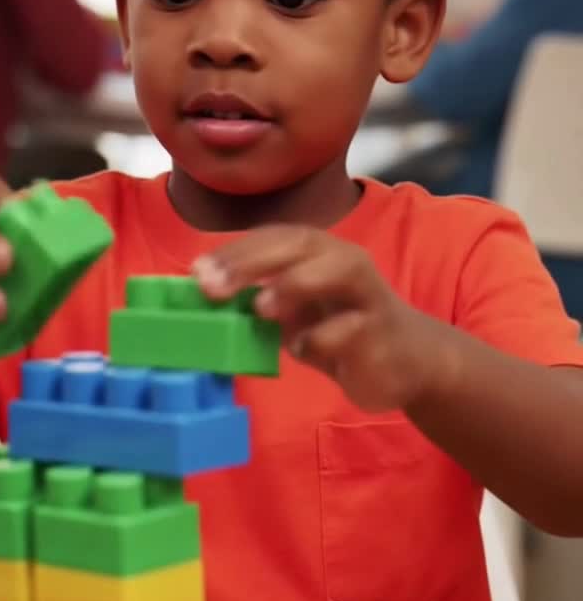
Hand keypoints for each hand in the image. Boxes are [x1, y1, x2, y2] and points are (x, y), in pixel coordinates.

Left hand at [193, 225, 452, 412]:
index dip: (235, 251)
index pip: (273, 238)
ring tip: (260, 308)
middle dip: (253, 260)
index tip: (195, 273)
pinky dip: (322, 339)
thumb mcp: (293, 312)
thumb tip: (199, 296)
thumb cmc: (338, 328)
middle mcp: (344, 261)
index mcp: (317, 252)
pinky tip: (302, 350)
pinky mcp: (381, 330)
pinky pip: (351, 329)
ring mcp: (366, 293)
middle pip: (301, 244)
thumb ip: (256, 299)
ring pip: (339, 271)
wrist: (405, 361)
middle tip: (212, 286)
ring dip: (296, 284)